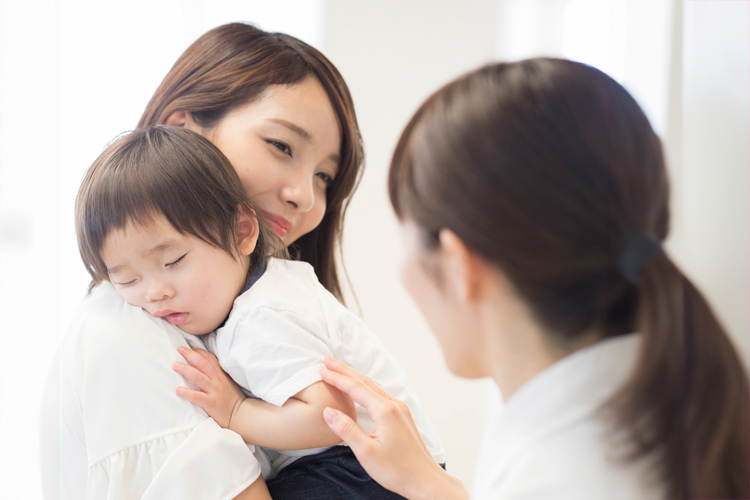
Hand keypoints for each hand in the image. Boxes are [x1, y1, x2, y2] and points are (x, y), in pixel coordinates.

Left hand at [173, 346, 244, 428]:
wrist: (240, 414)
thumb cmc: (232, 398)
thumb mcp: (228, 381)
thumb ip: (217, 373)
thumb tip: (203, 366)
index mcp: (221, 374)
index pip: (210, 358)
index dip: (199, 352)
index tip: (189, 348)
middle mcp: (217, 380)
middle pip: (203, 364)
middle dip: (190, 355)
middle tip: (180, 349)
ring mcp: (214, 391)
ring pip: (199, 377)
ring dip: (186, 370)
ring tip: (175, 365)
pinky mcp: (211, 403)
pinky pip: (197, 397)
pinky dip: (187, 393)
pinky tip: (178, 390)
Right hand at [320, 357, 468, 499]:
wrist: (424, 479)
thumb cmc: (396, 470)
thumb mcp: (366, 452)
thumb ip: (346, 429)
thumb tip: (329, 411)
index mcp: (385, 411)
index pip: (356, 388)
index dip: (337, 378)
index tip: (321, 370)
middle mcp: (394, 405)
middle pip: (365, 381)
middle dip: (344, 370)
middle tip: (327, 360)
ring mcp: (400, 409)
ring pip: (374, 386)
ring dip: (355, 377)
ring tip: (339, 369)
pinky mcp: (402, 415)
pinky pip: (381, 394)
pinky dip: (366, 386)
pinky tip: (361, 388)